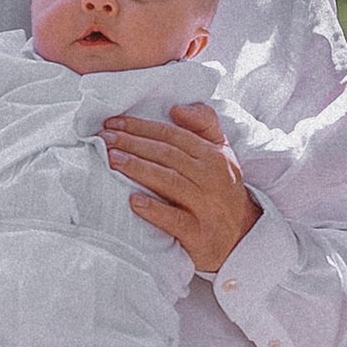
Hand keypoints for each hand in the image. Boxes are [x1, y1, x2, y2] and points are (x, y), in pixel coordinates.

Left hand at [102, 99, 260, 272]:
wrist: (242, 237)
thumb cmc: (221, 190)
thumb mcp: (222, 153)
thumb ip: (204, 124)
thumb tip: (177, 109)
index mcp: (214, 156)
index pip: (173, 135)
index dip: (142, 127)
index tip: (114, 123)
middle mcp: (212, 178)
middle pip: (167, 155)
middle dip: (133, 144)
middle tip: (104, 139)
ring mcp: (207, 207)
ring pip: (170, 182)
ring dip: (138, 169)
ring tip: (112, 160)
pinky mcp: (199, 234)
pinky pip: (175, 220)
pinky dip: (154, 210)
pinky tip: (133, 201)